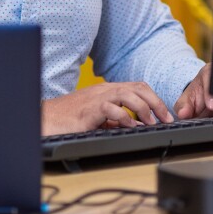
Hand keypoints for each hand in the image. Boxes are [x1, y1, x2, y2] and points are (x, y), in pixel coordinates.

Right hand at [41, 82, 174, 135]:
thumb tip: (135, 124)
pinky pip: (110, 108)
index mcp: (108, 91)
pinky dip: (123, 116)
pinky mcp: (88, 109)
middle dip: (155, 102)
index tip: (165, 115)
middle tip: (166, 118)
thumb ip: (116, 119)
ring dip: (143, 108)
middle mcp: (104, 90)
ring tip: (151, 122)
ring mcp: (96, 98)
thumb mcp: (98, 118)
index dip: (155, 99)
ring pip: (127, 93)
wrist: (46, 118)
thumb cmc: (69, 118)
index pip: (138, 87)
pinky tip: (129, 126)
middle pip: (137, 87)